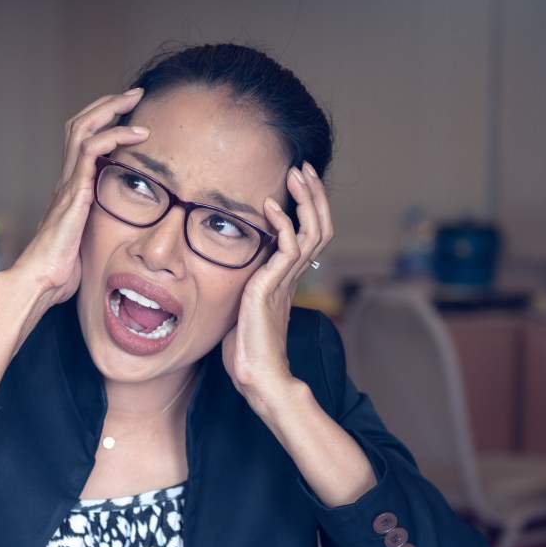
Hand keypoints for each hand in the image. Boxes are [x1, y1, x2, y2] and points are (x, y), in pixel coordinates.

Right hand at [0, 89, 147, 405]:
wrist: (39, 283)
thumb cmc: (59, 275)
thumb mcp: (85, 247)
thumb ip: (96, 234)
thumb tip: (114, 242)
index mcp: (69, 191)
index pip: (82, 144)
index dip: (102, 124)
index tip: (128, 115)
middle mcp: (66, 181)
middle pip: (79, 125)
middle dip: (107, 104)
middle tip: (133, 94)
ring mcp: (67, 184)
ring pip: (83, 128)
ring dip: (111, 110)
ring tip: (135, 100)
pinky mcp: (74, 192)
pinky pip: (92, 151)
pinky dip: (115, 136)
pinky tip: (137, 134)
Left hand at [221, 162, 333, 414]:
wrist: (258, 377)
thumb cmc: (247, 352)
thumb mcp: (243, 311)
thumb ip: (244, 290)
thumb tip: (226, 278)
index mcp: (287, 280)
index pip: (307, 235)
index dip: (307, 209)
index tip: (297, 184)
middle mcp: (292, 278)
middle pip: (319, 227)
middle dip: (313, 196)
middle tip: (304, 169)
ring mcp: (286, 282)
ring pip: (310, 231)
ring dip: (305, 201)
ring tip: (296, 175)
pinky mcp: (272, 288)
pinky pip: (286, 248)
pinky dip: (280, 223)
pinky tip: (270, 206)